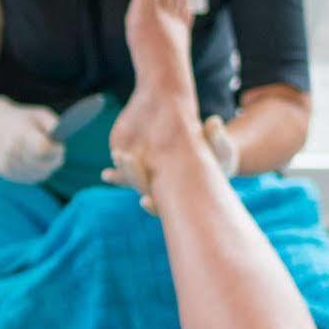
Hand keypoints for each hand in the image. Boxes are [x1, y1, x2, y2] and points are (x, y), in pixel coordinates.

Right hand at [0, 96, 64, 183]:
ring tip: (44, 156)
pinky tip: (36, 163)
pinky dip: (37, 172)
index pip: (42, 148)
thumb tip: (61, 138)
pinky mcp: (5, 172)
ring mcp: (6, 162)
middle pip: (41, 164)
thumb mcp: (40, 114)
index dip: (55, 150)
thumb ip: (54, 124)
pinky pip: (30, 178)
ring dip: (46, 167)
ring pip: (38, 173)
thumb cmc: (24, 120)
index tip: (60, 146)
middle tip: (56, 152)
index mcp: (21, 131)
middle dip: (52, 160)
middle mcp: (11, 149)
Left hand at [104, 116, 238, 213]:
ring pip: (135, 181)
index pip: (164, 207)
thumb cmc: (219, 156)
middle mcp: (164, 192)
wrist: (210, 154)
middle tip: (125, 159)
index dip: (154, 206)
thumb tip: (214, 121)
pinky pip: (129, 174)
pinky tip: (106, 174)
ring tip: (117, 155)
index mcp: (183, 196)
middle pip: (144, 190)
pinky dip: (117, 175)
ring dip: (124, 172)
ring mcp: (154, 181)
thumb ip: (218, 138)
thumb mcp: (222, 149)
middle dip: (134, 177)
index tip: (144, 202)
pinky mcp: (147, 170)